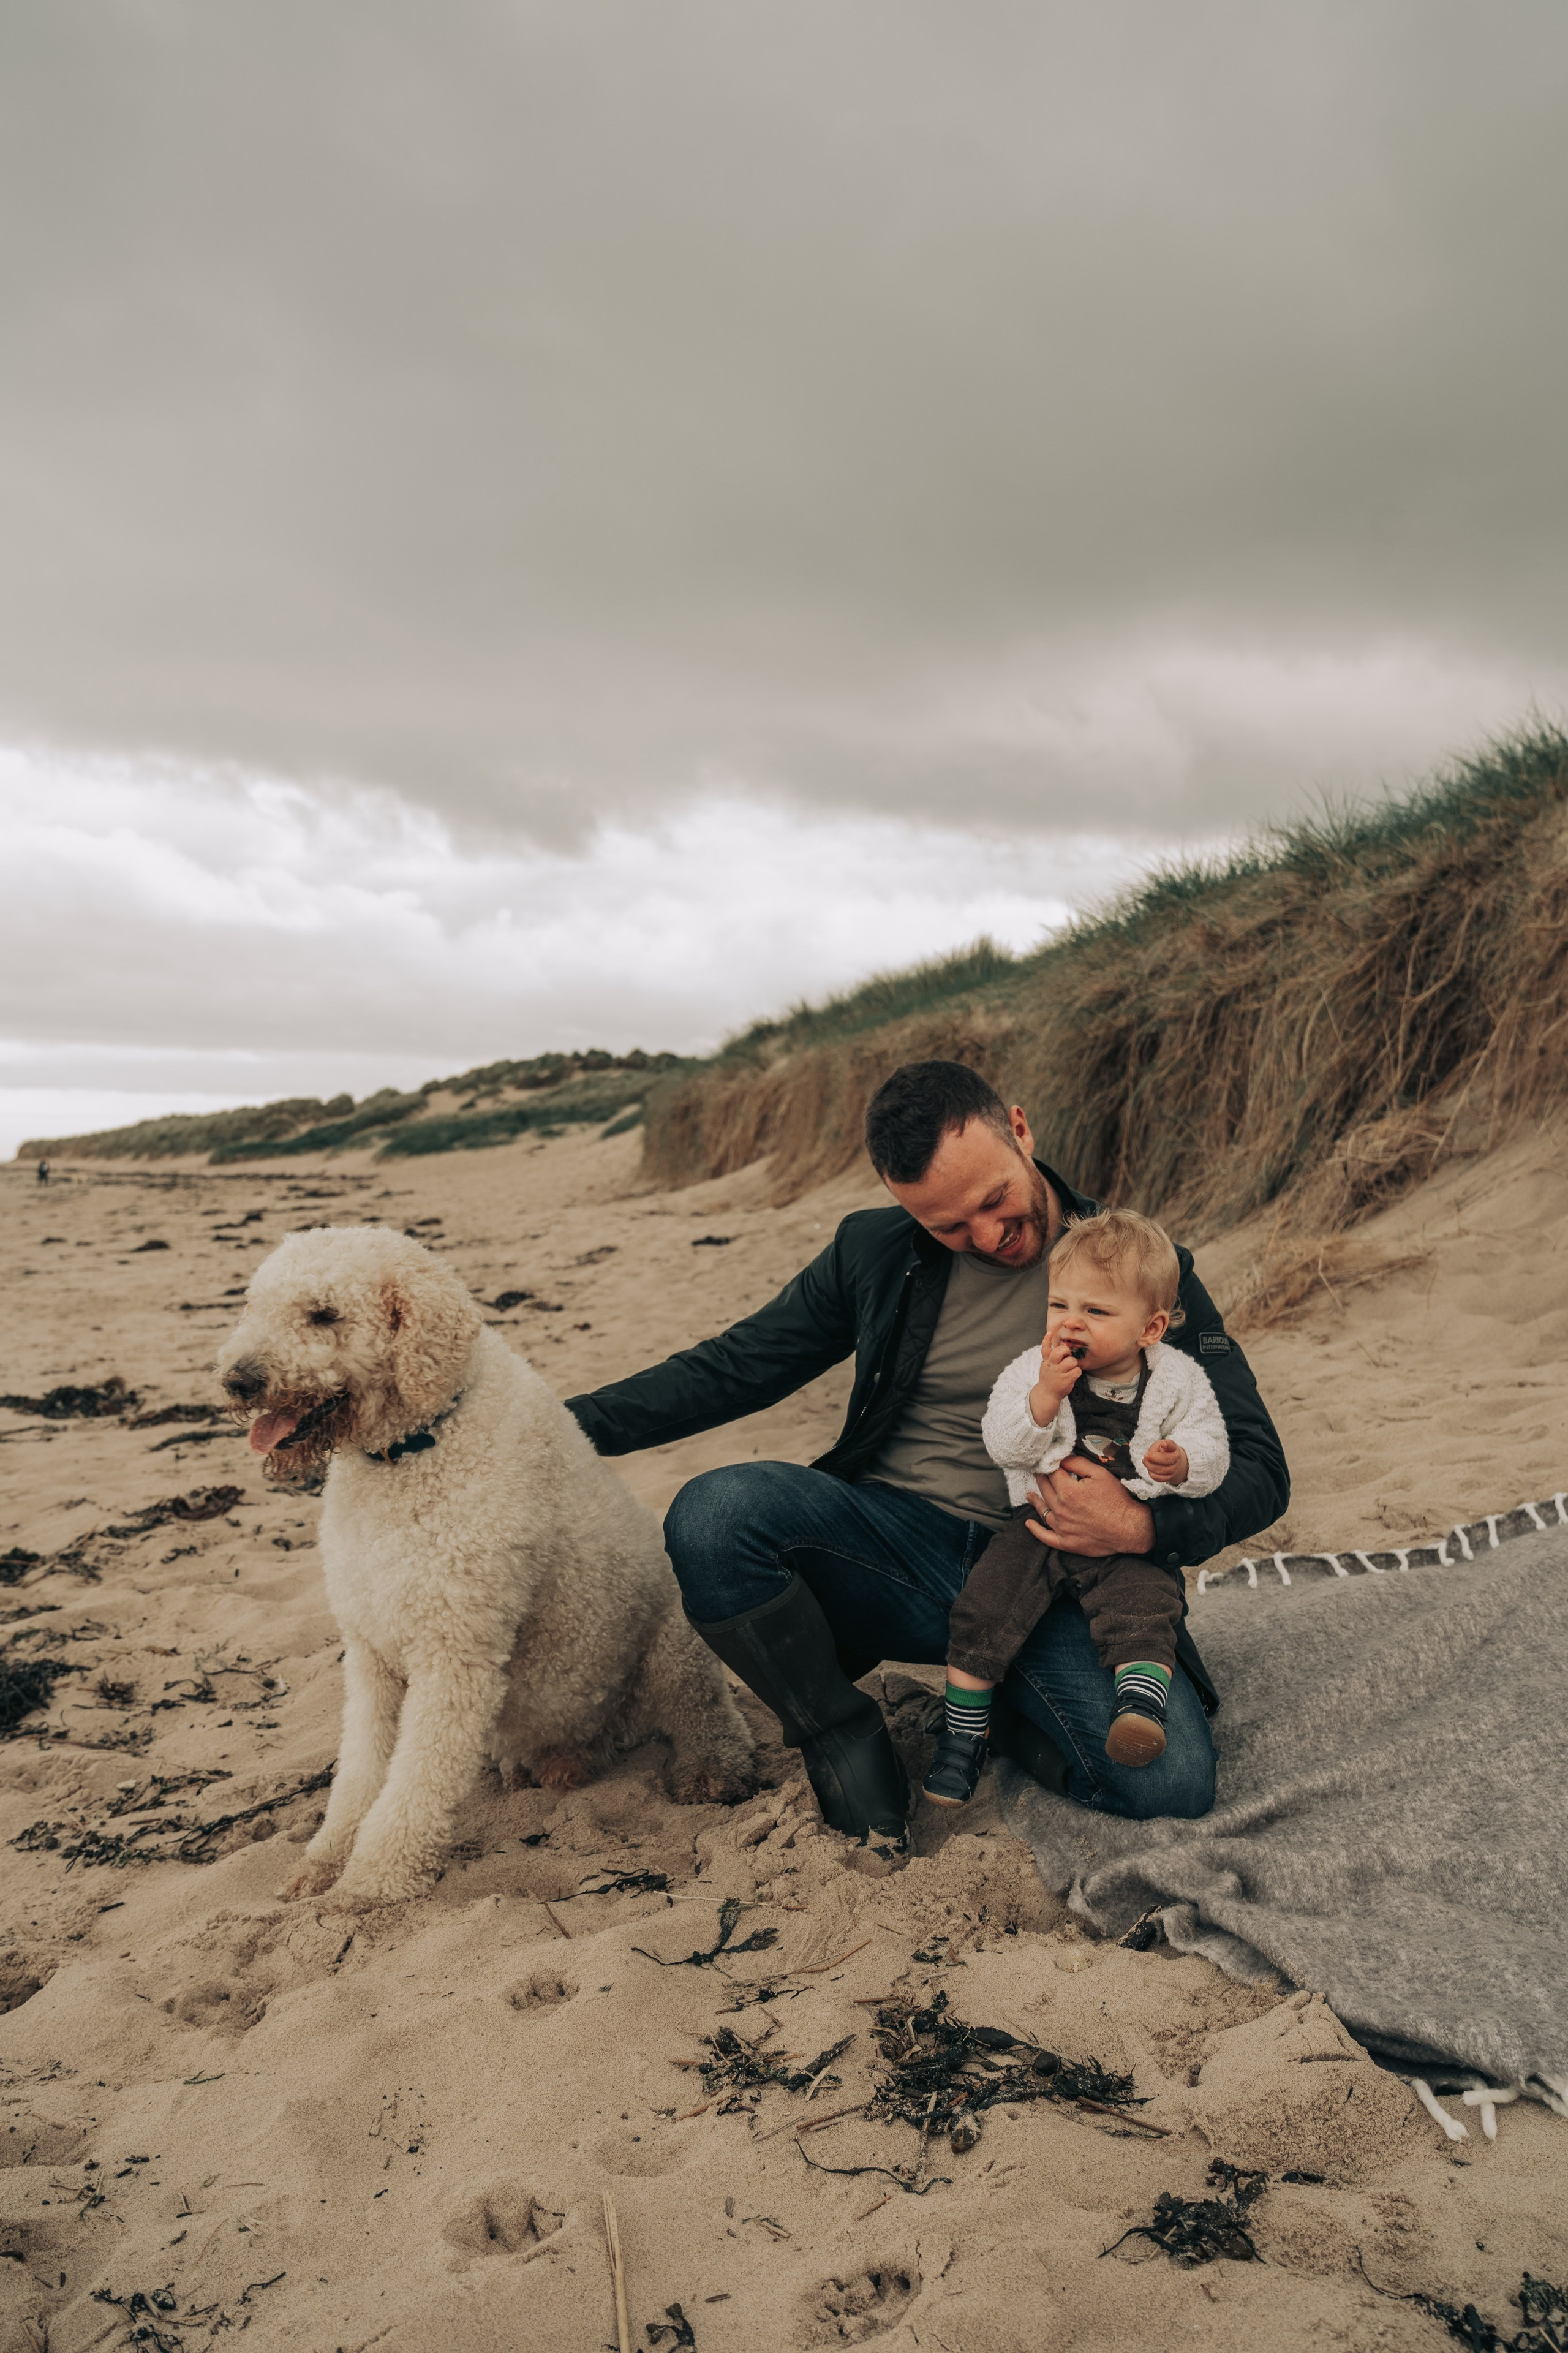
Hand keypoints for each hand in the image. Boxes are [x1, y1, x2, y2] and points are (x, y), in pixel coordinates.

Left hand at [1025, 1456, 1156, 1558]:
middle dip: (1041, 1479)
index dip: (1049, 1465)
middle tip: (1037, 1473)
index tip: (1045, 1461)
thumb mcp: (1100, 1474)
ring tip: (1030, 1494)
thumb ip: (1077, 1464)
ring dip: (1035, 1501)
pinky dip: (1035, 1530)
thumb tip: (1061, 1459)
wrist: (1129, 1529)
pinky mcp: (1066, 1542)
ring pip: (1042, 1511)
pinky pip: (1045, 1537)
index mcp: (1068, 1492)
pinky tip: (1029, 1524)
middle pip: (1045, 1490)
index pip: (1052, 1474)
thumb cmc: (1117, 1501)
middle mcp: (1061, 1510)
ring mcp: (1062, 1528)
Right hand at [1028, 1332, 1081, 1426]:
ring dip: (1074, 1364)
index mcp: (1047, 1361)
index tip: (1050, 1332)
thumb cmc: (1049, 1377)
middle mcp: (1052, 1366)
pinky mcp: (1066, 1380)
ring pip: (1072, 1361)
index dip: (1047, 1339)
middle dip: (1066, 1351)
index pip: (1045, 1348)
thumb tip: (1062, 1345)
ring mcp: (1059, 1373)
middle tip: (1067, 1356)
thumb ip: (1050, 1355)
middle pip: (1061, 1352)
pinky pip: (1077, 1370)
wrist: (1047, 1394)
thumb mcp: (1046, 1365)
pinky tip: (1072, 1375)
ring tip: (1070, 1368)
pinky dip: (1077, 1372)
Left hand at [1142, 1439, 1188, 1485]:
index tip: (1163, 1444)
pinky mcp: (1169, 1478)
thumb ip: (1156, 1448)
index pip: (1171, 1446)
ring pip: (1160, 1470)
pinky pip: (1158, 1478)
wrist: (1171, 1461)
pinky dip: (1151, 1473)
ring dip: (1149, 1466)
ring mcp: (1174, 1470)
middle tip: (1146, 1455)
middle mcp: (1176, 1460)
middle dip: (1153, 1458)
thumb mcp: (1159, 1445)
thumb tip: (1151, 1455)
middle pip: (1165, 1460)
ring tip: (1145, 1461)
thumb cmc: (1163, 1451)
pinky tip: (1149, 1468)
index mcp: (1174, 1449)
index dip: (1167, 1445)